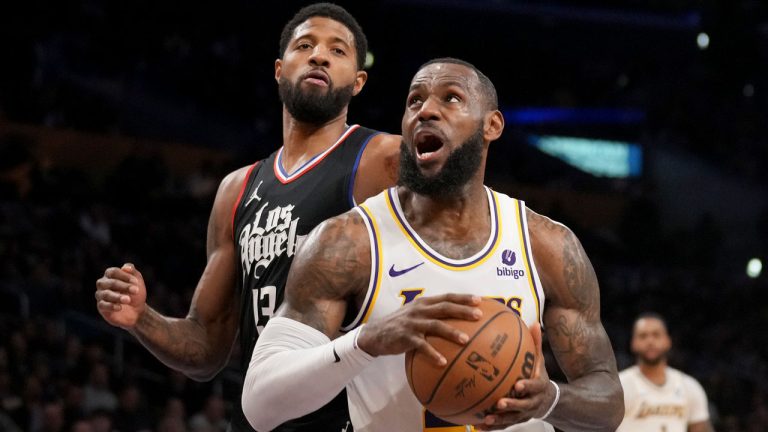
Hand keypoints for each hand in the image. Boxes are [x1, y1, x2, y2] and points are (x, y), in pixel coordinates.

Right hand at [95, 263, 146, 328]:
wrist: (137, 310)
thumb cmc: (135, 292)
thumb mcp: (137, 281)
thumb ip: (132, 271)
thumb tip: (126, 267)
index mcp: (110, 275)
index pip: (113, 272)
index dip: (124, 276)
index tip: (136, 282)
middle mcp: (102, 284)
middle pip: (110, 283)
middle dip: (124, 286)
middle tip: (136, 290)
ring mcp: (100, 295)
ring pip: (106, 294)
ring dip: (118, 297)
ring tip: (128, 300)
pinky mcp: (101, 307)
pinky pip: (103, 305)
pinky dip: (111, 306)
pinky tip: (120, 307)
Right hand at [356, 293, 481, 365]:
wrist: (375, 334)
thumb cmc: (401, 325)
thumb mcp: (416, 315)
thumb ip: (433, 315)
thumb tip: (457, 322)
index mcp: (424, 303)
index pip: (447, 297)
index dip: (463, 298)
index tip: (480, 300)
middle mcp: (419, 310)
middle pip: (444, 308)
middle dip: (462, 311)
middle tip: (478, 316)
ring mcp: (412, 323)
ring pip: (435, 325)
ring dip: (451, 332)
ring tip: (466, 340)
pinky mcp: (405, 337)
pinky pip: (421, 346)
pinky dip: (433, 354)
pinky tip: (443, 362)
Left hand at [476, 323, 555, 428]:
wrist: (548, 400)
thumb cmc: (538, 376)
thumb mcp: (540, 361)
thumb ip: (536, 344)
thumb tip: (534, 323)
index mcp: (538, 386)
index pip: (534, 386)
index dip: (527, 386)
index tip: (518, 385)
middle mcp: (532, 402)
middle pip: (523, 406)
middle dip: (512, 405)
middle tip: (500, 403)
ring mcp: (524, 413)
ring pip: (511, 419)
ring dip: (499, 420)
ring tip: (486, 419)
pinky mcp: (516, 420)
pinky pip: (503, 425)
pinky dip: (491, 427)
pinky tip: (477, 426)